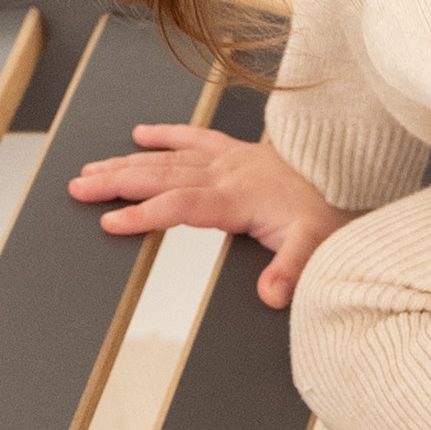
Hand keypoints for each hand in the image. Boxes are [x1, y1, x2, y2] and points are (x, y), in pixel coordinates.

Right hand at [67, 125, 341, 308]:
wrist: (352, 177)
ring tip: (91, 170)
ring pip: (168, 157)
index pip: (179, 205)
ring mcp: (229, 159)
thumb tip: (270, 295)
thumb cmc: (330, 213)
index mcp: (237, 198)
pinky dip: (166, 134)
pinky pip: (194, 137)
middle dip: (116, 182)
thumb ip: (291, 270)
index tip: (109, 223)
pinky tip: (140, 134)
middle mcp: (227, 174)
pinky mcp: (237, 150)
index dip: (142, 214)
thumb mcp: (316, 247)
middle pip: (160, 176)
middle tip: (78, 188)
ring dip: (127, 162)